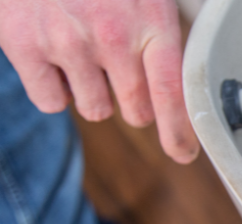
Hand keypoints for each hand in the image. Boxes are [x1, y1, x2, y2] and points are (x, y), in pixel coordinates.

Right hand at [0, 0, 199, 162]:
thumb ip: (164, 29)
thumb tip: (183, 79)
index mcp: (151, 21)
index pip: (171, 93)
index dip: (179, 131)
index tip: (183, 152)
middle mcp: (112, 37)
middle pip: (136, 110)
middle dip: (134, 104)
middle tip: (121, 74)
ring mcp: (67, 44)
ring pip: (95, 110)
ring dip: (94, 93)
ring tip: (84, 53)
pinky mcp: (25, 46)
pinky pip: (51, 103)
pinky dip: (54, 89)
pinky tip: (54, 58)